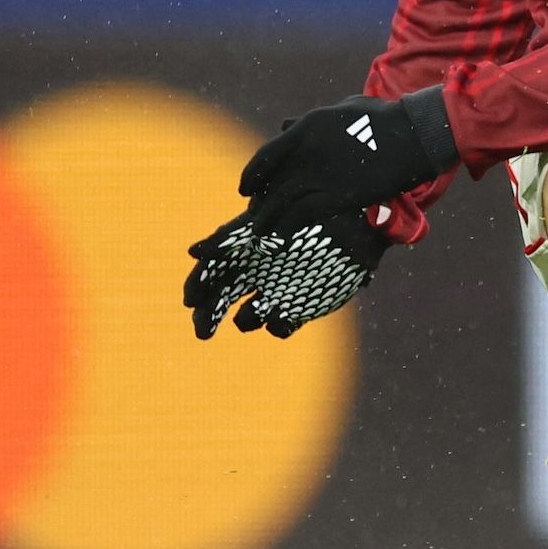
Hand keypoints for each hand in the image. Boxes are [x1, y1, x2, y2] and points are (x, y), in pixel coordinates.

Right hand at [181, 208, 390, 338]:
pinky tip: (281, 317)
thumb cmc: (308, 217)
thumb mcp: (265, 226)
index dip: (198, 286)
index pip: (211, 271)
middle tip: (203, 331)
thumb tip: (192, 252)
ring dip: (247, 318)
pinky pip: (280, 326)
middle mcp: (257, 272)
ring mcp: (277, 291)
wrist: (357, 222)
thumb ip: (229, 239)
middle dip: (208, 316)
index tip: (190, 300)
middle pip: (220, 299)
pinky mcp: (301, 308)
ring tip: (255, 310)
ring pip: (248, 317)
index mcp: (245, 249)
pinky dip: (277, 325)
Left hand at [240, 88, 457, 237]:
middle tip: (256, 216)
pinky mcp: (334, 196)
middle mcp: (305, 152)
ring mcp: (319, 175)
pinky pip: (298, 217)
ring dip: (266, 221)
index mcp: (305, 128)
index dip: (251, 175)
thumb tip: (285, 124)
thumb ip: (311, 120)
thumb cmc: (383, 119)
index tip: (245, 189)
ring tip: (259, 235)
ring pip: (279, 203)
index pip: (266, 156)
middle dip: (260, 203)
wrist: (411, 135)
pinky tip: (278, 240)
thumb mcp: (344, 108)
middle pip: (271, 183)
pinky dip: (283, 230)